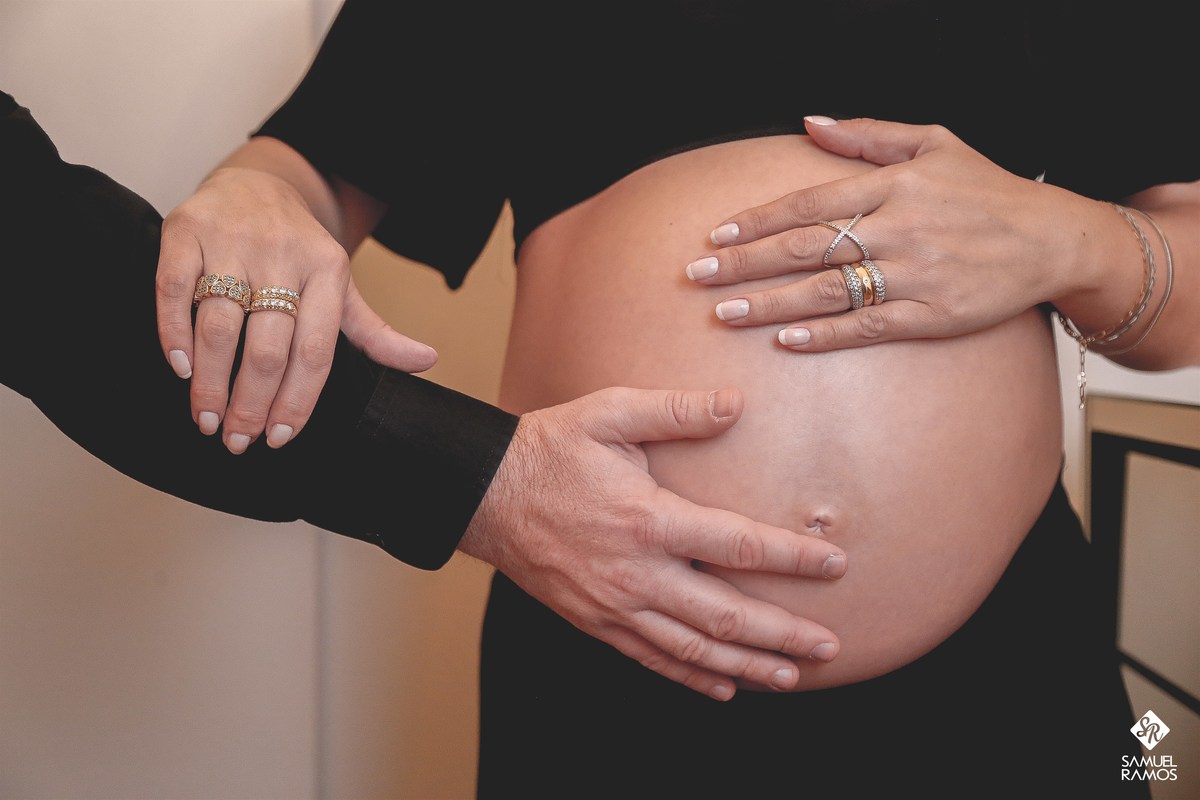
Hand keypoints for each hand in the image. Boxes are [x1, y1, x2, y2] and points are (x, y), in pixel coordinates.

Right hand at [157, 163, 436, 453]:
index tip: (280, 438)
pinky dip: (174, 332)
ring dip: (211, 383)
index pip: (314, 352)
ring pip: (220, 325)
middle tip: (238, 441)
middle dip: (251, 404)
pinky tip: (181, 368)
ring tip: (207, 420)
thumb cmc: (300, 250)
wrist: (257, 182)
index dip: (297, 400)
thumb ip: (375, 332)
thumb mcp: (342, 286)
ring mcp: (233, 241)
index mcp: (328, 273)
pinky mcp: (186, 229)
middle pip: (268, 347)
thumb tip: (427, 362)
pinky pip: (173, 288)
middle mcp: (283, 256)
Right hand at [459, 386, 847, 700]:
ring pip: (694, 648)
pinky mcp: (595, 621)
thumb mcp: (609, 413)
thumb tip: (736, 403)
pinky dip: (691, 676)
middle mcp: (637, 573)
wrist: (485, 494)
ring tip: (791, 677)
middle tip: (829, 646)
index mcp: (648, 518)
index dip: (793, 558)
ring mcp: (615, 605)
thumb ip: (675, 411)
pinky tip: (723, 688)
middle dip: (784, 634)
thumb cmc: (551, 449)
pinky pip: (652, 658)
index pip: (738, 546)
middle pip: (726, 616)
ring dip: (747, 666)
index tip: (835, 564)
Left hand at [688, 116, 1091, 350]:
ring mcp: (914, 275)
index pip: (807, 202)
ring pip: (827, 291)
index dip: (756, 220)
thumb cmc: (987, 190)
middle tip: (697, 277)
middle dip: (744, 263)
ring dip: (770, 304)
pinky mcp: (932, 316)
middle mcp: (898, 229)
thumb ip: (868, 135)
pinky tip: (787, 342)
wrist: (1052, 238)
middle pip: (804, 248)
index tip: (715, 235)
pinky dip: (826, 335)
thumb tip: (808, 122)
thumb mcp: (935, 144)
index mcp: (893, 186)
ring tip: (725, 314)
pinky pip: (868, 327)